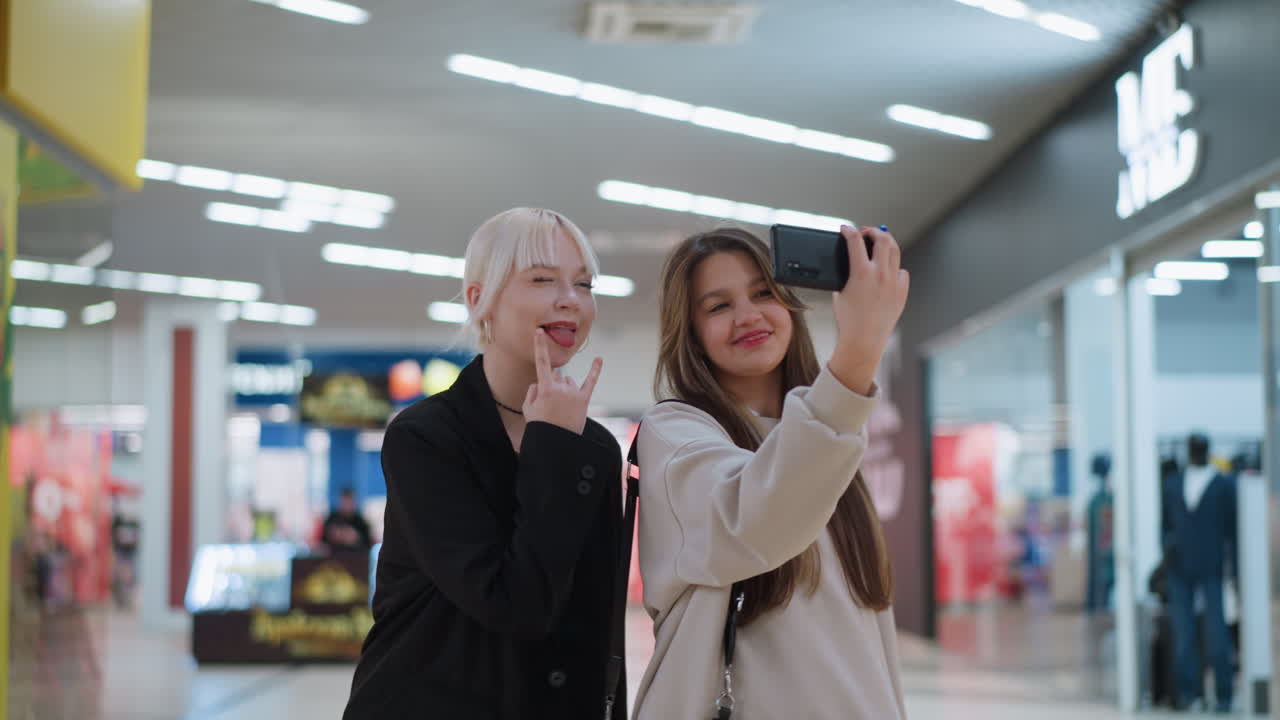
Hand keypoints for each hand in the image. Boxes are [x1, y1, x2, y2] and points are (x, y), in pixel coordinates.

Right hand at [522, 329, 602, 434]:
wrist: (556, 444)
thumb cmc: (540, 426)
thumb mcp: (528, 408)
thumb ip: (532, 391)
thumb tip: (541, 383)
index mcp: (545, 389)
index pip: (542, 363)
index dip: (539, 346)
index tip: (539, 331)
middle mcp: (561, 388)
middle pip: (557, 376)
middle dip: (552, 386)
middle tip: (550, 406)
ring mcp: (574, 393)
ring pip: (568, 381)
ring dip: (564, 389)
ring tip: (561, 408)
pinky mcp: (584, 400)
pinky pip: (590, 381)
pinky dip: (595, 370)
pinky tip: (599, 359)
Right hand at [829, 225, 909, 394]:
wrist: (863, 341)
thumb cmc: (848, 320)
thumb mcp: (840, 292)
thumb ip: (847, 273)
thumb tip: (851, 261)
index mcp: (861, 273)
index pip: (855, 241)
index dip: (849, 230)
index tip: (845, 229)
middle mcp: (880, 274)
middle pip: (882, 239)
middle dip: (873, 231)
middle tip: (866, 233)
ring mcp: (894, 283)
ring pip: (895, 251)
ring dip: (886, 243)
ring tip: (879, 244)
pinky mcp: (902, 292)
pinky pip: (902, 272)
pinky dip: (894, 267)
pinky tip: (887, 271)